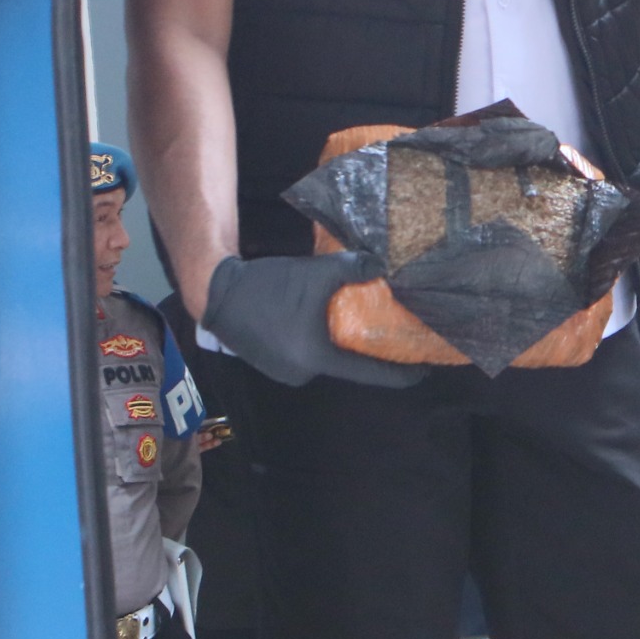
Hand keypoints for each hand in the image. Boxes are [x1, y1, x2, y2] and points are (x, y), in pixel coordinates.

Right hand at [203, 251, 428, 389]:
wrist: (216, 292)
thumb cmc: (270, 285)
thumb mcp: (317, 272)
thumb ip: (355, 268)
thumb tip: (384, 264)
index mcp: (317, 358)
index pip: (369, 373)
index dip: (399, 373)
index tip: (422, 371)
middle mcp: (302, 374)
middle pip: (347, 365)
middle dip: (368, 351)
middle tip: (390, 333)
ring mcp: (284, 373)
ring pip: (326, 359)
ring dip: (341, 343)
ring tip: (360, 325)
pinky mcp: (271, 364)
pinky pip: (307, 355)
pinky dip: (320, 342)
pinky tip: (324, 322)